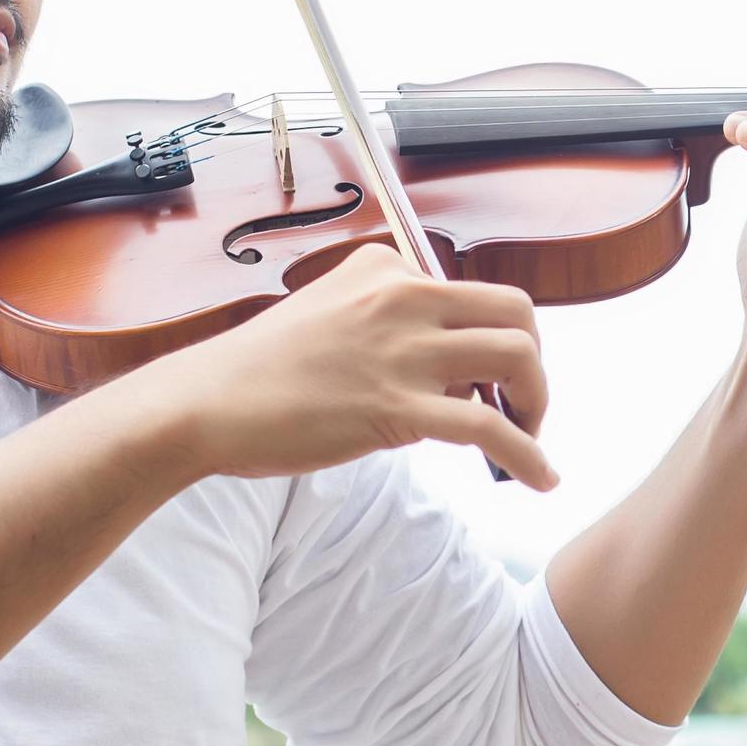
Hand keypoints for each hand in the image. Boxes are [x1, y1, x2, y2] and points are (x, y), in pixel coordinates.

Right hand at [127, 242, 559, 489]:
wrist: (205, 403)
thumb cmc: (255, 371)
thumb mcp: (324, 314)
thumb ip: (380, 323)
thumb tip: (434, 368)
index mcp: (384, 268)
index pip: (470, 293)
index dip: (486, 338)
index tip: (479, 379)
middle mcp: (402, 296)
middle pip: (516, 311)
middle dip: (534, 359)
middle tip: (522, 402)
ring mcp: (403, 350)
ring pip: (516, 357)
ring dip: (537, 402)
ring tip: (529, 436)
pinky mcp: (397, 407)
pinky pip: (490, 428)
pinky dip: (529, 454)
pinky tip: (540, 477)